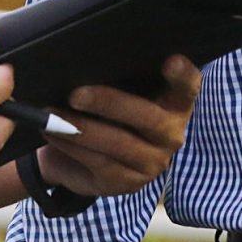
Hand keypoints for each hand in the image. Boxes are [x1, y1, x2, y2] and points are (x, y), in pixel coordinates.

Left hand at [34, 56, 202, 197]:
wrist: (88, 157)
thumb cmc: (107, 112)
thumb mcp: (117, 92)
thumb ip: (116, 77)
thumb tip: (86, 58)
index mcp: (176, 103)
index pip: (188, 87)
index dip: (182, 75)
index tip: (170, 60)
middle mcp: (171, 134)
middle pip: (148, 117)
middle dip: (109, 103)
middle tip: (75, 94)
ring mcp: (152, 162)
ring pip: (118, 144)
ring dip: (81, 129)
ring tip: (52, 115)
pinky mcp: (127, 183)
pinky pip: (99, 163)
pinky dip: (72, 147)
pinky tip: (53, 134)